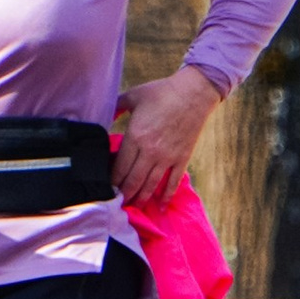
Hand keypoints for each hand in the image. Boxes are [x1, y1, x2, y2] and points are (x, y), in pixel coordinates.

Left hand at [113, 64, 221, 212]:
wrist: (194, 93)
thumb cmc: (162, 92)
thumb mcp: (133, 96)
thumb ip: (116, 107)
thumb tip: (105, 116)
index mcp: (135, 137)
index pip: (119, 167)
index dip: (112, 181)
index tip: (106, 189)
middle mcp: (150, 151)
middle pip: (133, 181)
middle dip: (123, 195)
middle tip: (116, 203)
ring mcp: (167, 157)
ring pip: (150, 185)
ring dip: (140, 198)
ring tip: (133, 207)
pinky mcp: (182, 158)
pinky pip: (173, 182)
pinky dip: (166, 196)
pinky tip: (161, 206)